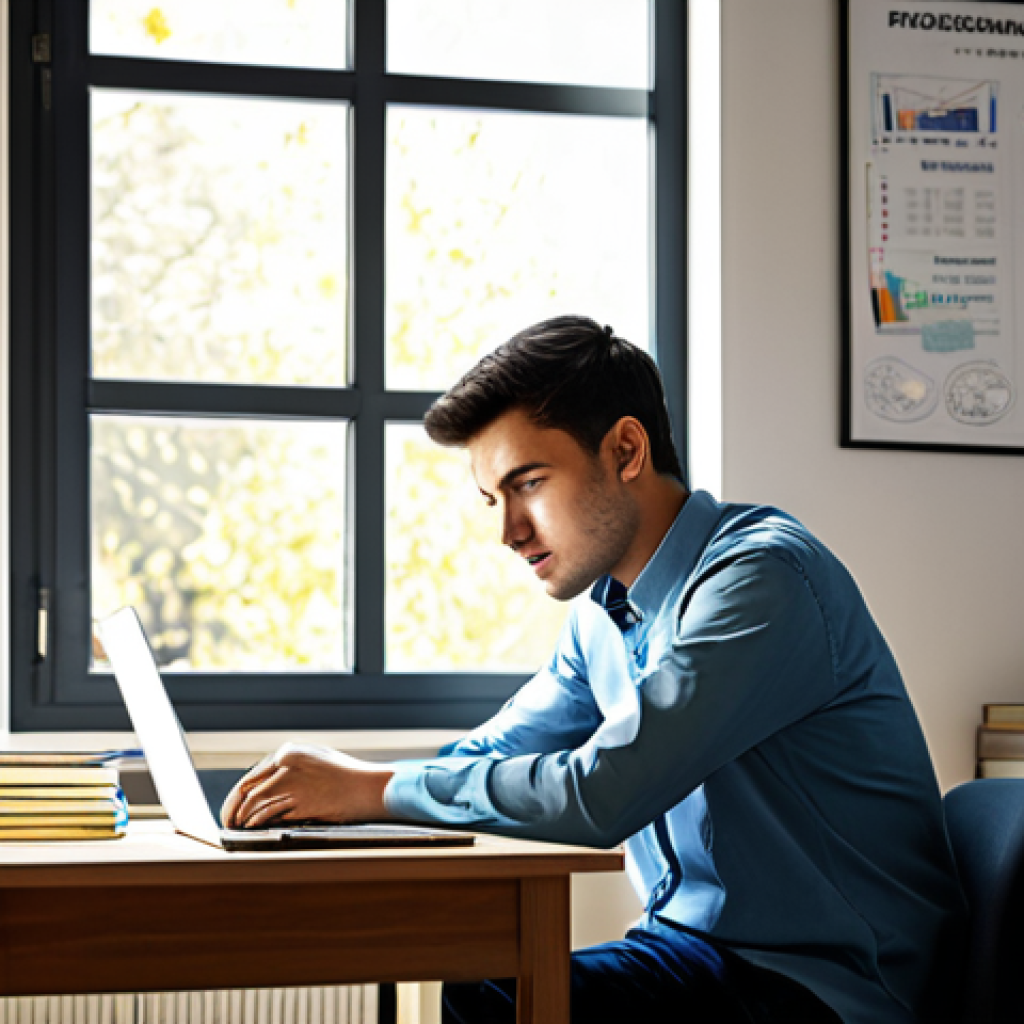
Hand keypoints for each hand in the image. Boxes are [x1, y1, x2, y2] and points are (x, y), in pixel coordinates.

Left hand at [220, 742, 394, 828]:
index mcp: (290, 751)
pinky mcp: (300, 801)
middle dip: (233, 807)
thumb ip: (292, 768)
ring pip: (255, 803)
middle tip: (228, 820)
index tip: (233, 805)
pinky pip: (270, 814)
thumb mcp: (317, 761)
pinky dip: (257, 822)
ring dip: (242, 818)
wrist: (371, 787)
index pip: (253, 775)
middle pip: (248, 788)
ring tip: (237, 827)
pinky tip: (253, 828)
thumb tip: (267, 785)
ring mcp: (294, 782)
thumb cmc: (346, 776)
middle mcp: (288, 763)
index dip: (238, 795)